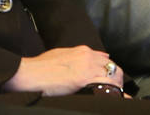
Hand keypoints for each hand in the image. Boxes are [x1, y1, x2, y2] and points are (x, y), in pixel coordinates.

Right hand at [2, 45, 121, 96]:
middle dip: (115, 77)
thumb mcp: (61, 54)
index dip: (109, 69)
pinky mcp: (84, 79)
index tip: (110, 77)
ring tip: (115, 94)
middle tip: (115, 88)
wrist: (33, 72)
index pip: (105, 58)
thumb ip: (76, 56)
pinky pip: (106, 85)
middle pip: (112, 66)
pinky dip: (113, 92)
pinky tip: (114, 97)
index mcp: (82, 50)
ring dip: (116, 85)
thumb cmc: (42, 66)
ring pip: (113, 75)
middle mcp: (87, 56)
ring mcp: (87, 67)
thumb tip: (87, 60)